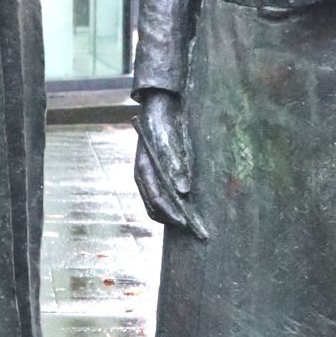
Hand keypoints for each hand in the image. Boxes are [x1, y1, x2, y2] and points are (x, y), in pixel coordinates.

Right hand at [133, 90, 206, 239]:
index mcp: (144, 169)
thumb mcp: (171, 141)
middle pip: (154, 208)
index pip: (156, 199)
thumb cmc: (164, 123)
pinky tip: (187, 207)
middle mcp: (143, 176)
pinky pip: (160, 196)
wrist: (158, 108)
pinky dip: (172, 206)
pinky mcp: (154, 174)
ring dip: (171, 215)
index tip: (186, 223)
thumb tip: (184, 191)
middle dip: (172, 219)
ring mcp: (147, 176)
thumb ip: (177, 165)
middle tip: (192, 228)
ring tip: (191, 221)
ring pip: (155, 205)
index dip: (171, 213)